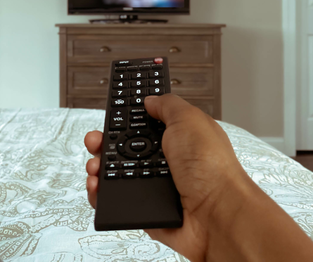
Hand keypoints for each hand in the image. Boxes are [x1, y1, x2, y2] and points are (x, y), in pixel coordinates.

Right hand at [84, 94, 252, 260]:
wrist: (216, 214)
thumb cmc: (212, 167)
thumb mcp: (189, 119)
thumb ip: (168, 105)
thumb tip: (151, 100)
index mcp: (178, 139)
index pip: (144, 125)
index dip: (125, 120)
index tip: (110, 117)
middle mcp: (166, 162)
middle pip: (124, 149)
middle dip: (105, 143)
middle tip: (96, 141)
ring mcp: (155, 187)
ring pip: (116, 175)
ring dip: (99, 168)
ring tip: (96, 166)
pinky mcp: (146, 210)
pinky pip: (116, 200)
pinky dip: (102, 194)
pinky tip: (98, 186)